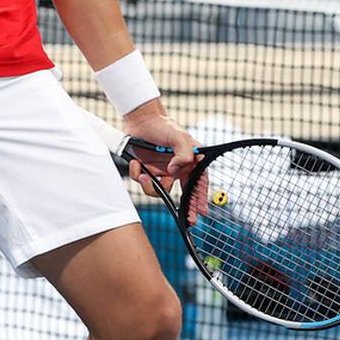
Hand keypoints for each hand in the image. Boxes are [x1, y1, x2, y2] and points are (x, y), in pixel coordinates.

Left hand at [121, 103, 204, 218]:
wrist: (140, 120)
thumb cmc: (163, 125)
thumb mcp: (179, 136)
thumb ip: (183, 154)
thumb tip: (175, 171)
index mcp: (190, 161)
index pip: (199, 182)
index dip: (201, 197)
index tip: (202, 210)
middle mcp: (178, 168)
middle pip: (185, 193)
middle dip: (188, 207)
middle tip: (190, 219)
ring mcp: (162, 171)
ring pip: (160, 190)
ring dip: (151, 187)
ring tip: (146, 176)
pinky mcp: (148, 171)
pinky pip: (144, 182)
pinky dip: (138, 175)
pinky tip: (136, 163)